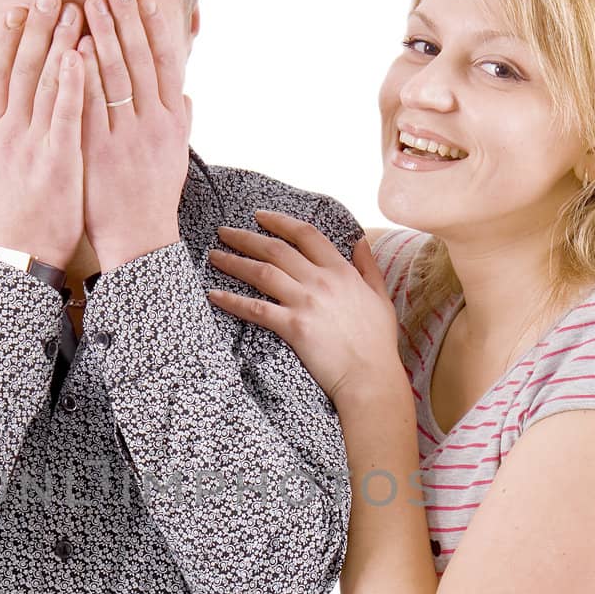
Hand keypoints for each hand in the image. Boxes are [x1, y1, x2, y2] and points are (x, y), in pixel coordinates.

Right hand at [0, 0, 85, 266]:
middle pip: (20, 69)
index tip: (16, 9)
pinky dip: (71, 83)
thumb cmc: (9, 213)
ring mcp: (31, 143)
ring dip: (58, 44)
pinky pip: (64, 113)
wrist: (19, 253)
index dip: (6, 40)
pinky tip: (81, 56)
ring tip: (74, 12)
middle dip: (36, 30)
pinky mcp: (56, 158)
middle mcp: (7, 131)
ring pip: (44, 84)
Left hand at [75, 0, 191, 270]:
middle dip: (125, 21)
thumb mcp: (176, 159)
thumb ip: (180, 123)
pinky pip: (91, 107)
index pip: (165, 64)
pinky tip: (74, 49)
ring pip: (115, 78)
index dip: (154, 28)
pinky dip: (84, 76)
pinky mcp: (99, 153)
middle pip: (140, 62)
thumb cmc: (154, 199)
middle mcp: (152, 125)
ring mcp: (125, 138)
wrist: (139, 241)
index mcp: (173, 123)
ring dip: (103, 36)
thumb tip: (185, 94)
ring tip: (87, 4)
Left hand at [206, 213, 404, 406]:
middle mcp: (321, 281)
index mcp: (341, 271)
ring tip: (214, 256)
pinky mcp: (293, 327)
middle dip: (246, 237)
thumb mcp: (380, 296)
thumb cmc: (377, 342)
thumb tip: (360, 240)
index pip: (306, 234)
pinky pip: (256, 309)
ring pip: (262, 272)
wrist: (370, 377)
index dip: (280, 221)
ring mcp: (306, 303)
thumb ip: (368, 266)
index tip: (259, 216)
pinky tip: (215, 295)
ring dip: (234, 261)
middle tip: (224, 232)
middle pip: (276, 249)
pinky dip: (233, 300)